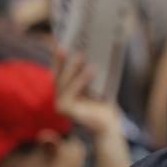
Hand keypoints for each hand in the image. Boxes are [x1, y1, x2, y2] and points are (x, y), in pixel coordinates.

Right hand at [52, 48, 129, 166]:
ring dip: (73, 68)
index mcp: (66, 90)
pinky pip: (70, 92)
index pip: (59, 71)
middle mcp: (60, 96)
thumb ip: (90, 71)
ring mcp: (60, 104)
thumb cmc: (104, 104)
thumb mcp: (97, 84)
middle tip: (66, 45)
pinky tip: (90, 70)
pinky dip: (80, 80)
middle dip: (61, 60)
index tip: (60, 41)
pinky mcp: (65, 110)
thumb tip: (93, 49)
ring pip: (64, 82)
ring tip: (82, 55)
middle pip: (57, 75)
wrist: (109, 125)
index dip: (57, 58)